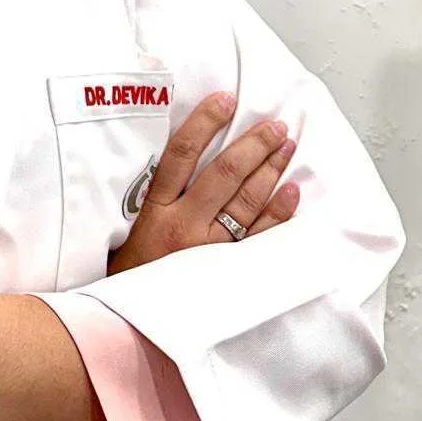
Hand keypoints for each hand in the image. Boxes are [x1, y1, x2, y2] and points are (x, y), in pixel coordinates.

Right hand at [107, 92, 299, 275]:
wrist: (130, 321)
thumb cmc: (132, 265)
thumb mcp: (131, 221)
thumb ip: (156, 190)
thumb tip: (181, 148)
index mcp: (155, 208)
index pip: (181, 153)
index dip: (205, 123)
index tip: (225, 99)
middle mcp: (183, 225)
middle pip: (223, 174)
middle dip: (253, 144)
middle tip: (274, 124)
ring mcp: (208, 250)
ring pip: (245, 202)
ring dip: (270, 170)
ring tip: (285, 146)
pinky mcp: (227, 272)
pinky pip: (260, 238)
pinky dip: (278, 213)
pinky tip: (290, 192)